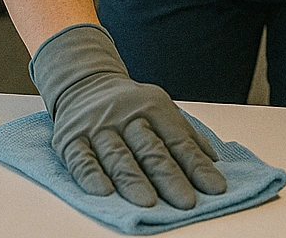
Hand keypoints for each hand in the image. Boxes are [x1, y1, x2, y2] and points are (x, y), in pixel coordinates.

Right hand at [30, 24, 226, 208]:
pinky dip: (91, 176)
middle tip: (185, 202)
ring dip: (133, 181)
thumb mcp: (160, 108)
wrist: (84, 82)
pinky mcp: (70, 139)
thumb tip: (212, 161)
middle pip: (150, 151)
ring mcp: (98, 127)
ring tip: (148, 203)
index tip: (215, 189)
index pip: (179, 141)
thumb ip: (184, 134)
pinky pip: (81, 159)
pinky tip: (103, 193)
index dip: (197, 166)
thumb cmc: (129, 104)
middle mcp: (126, 116)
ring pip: (117, 157)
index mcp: (153, 107)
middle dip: (169, 178)